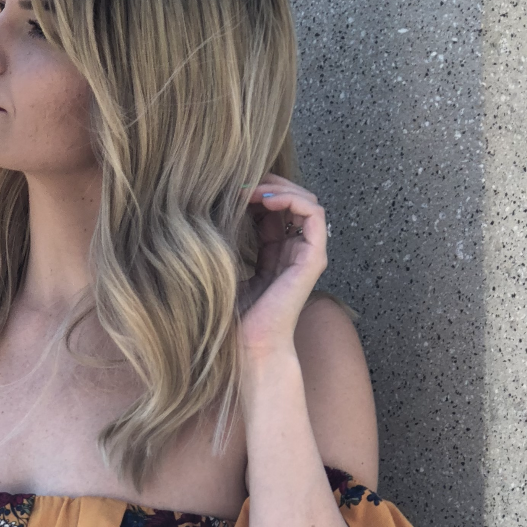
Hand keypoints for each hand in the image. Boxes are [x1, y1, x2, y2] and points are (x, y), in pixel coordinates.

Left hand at [238, 174, 329, 357]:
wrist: (249, 347)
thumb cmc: (232, 317)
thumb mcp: (224, 268)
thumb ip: (227, 239)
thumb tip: (211, 205)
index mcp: (274, 254)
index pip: (273, 209)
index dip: (255, 191)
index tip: (229, 188)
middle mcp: (293, 252)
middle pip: (292, 200)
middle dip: (268, 183)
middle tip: (242, 179)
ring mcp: (306, 254)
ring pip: (306, 201)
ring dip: (280, 187)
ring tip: (253, 188)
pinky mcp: (313, 259)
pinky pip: (314, 214)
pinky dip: (292, 198)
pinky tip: (265, 200)